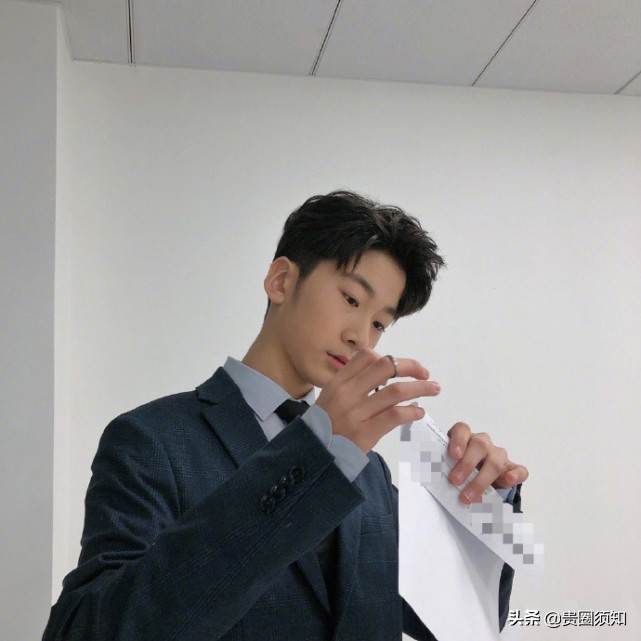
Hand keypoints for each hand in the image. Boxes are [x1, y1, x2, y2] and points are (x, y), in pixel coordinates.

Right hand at [316, 349, 440, 452]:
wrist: (314, 456)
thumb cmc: (324, 427)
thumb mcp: (329, 398)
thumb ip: (351, 384)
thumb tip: (382, 371)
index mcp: (338, 382)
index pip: (366, 357)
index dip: (389, 358)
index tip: (402, 366)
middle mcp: (347, 393)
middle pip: (386, 367)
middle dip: (411, 367)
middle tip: (425, 373)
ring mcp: (356, 413)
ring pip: (396, 391)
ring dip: (420, 388)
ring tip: (433, 389)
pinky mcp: (366, 433)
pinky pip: (396, 416)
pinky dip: (413, 411)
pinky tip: (419, 412)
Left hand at [446, 422, 528, 503]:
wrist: (477, 478)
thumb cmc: (458, 468)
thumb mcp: (449, 465)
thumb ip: (444, 466)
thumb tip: (434, 478)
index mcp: (465, 437)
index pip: (462, 430)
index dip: (458, 440)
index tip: (453, 455)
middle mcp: (482, 443)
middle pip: (479, 446)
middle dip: (467, 464)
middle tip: (455, 481)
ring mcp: (498, 454)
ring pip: (495, 460)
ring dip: (482, 480)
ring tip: (468, 496)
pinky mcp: (511, 468)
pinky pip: (519, 469)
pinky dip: (516, 474)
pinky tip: (510, 480)